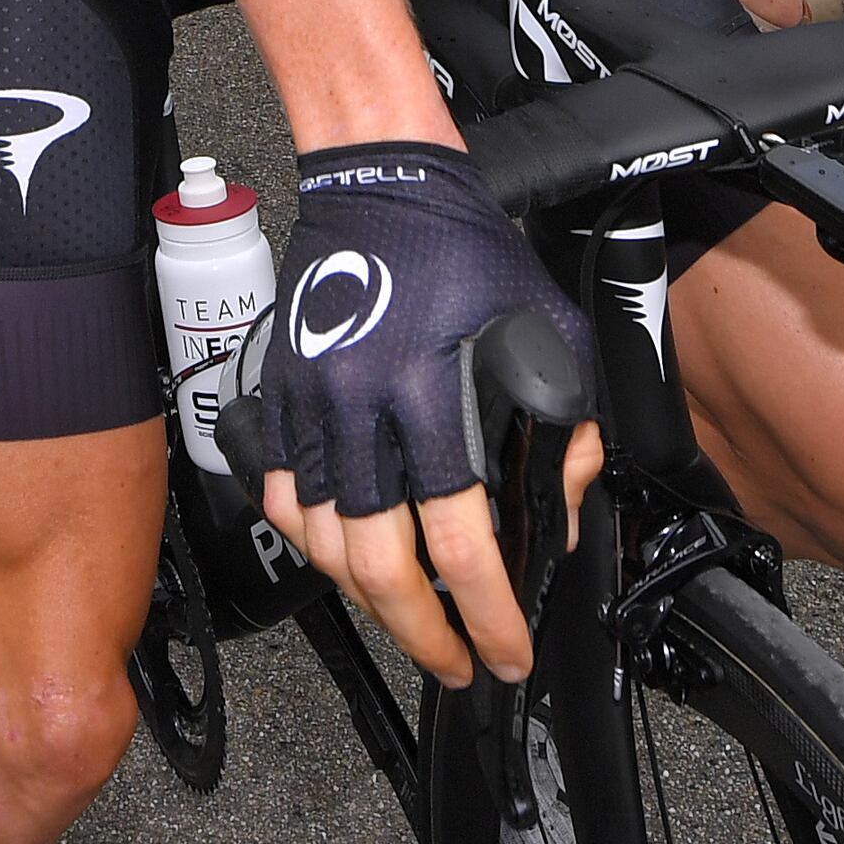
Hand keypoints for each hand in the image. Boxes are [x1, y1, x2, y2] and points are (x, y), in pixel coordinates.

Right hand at [248, 144, 598, 689]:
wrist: (382, 182)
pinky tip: (348, 560)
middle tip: (456, 662)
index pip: (457, 536)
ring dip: (368, 602)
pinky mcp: (278, 397)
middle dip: (423, 634)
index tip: (505, 650)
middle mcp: (359, 402)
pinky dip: (313, 544)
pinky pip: (283, 499)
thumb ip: (565, 434)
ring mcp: (308, 403)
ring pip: (322, 544)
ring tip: (411, 621)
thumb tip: (558, 523)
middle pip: (377, 562)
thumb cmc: (466, 250)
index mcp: (428, 388)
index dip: (486, 611)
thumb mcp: (549, 333)